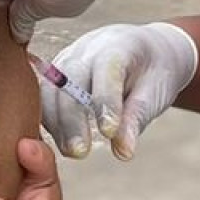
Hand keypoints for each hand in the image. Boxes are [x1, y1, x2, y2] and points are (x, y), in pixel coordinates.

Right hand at [40, 22, 197, 160]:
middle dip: (72, 120)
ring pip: (50, 91)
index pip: (106, 72)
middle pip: (70, 83)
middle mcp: (86, 49)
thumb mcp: (155, 93)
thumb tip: (123, 151)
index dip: (105, 103)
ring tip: (70, 152)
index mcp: (117, 47)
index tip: (108, 133)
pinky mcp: (55, 74)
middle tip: (80, 152)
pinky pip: (44, 97)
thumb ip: (137, 119)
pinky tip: (60, 142)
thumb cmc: (153, 72)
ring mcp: (66, 59)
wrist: (145, 51)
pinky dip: (49, 120)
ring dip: (56, 124)